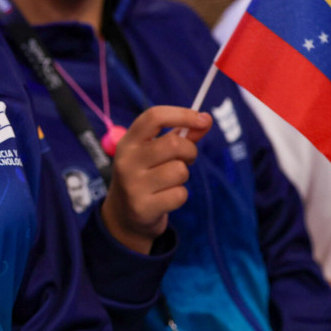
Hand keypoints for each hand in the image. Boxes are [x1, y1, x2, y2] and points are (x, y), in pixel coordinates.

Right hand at [100, 106, 211, 252]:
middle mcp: (127, 160)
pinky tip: (166, 197)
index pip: (154, 117)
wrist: (124, 215)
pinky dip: (180, 195)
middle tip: (186, 159)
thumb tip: (206, 120)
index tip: (203, 118)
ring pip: (179, 170)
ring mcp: (133, 184)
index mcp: (128, 141)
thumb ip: (181, 135)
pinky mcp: (143, 207)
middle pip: (173, 144)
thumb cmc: (146, 175)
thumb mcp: (155, 151)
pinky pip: (179, 194)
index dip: (182, 114)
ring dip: (183, 176)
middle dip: (190, 151)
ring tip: (171, 180)